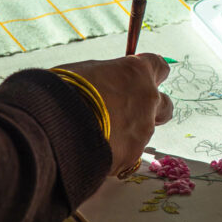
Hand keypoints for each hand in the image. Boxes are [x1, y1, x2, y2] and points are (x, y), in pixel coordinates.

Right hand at [59, 54, 172, 176]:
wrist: (56, 126)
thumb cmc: (65, 90)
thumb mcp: (87, 71)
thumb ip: (108, 77)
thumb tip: (107, 83)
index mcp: (137, 72)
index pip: (160, 67)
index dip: (153, 74)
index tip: (144, 79)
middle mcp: (147, 99)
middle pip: (165, 105)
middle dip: (152, 110)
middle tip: (130, 114)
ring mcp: (143, 129)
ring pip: (145, 132)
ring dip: (129, 133)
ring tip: (99, 136)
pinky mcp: (133, 155)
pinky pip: (128, 155)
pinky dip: (116, 154)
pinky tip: (94, 153)